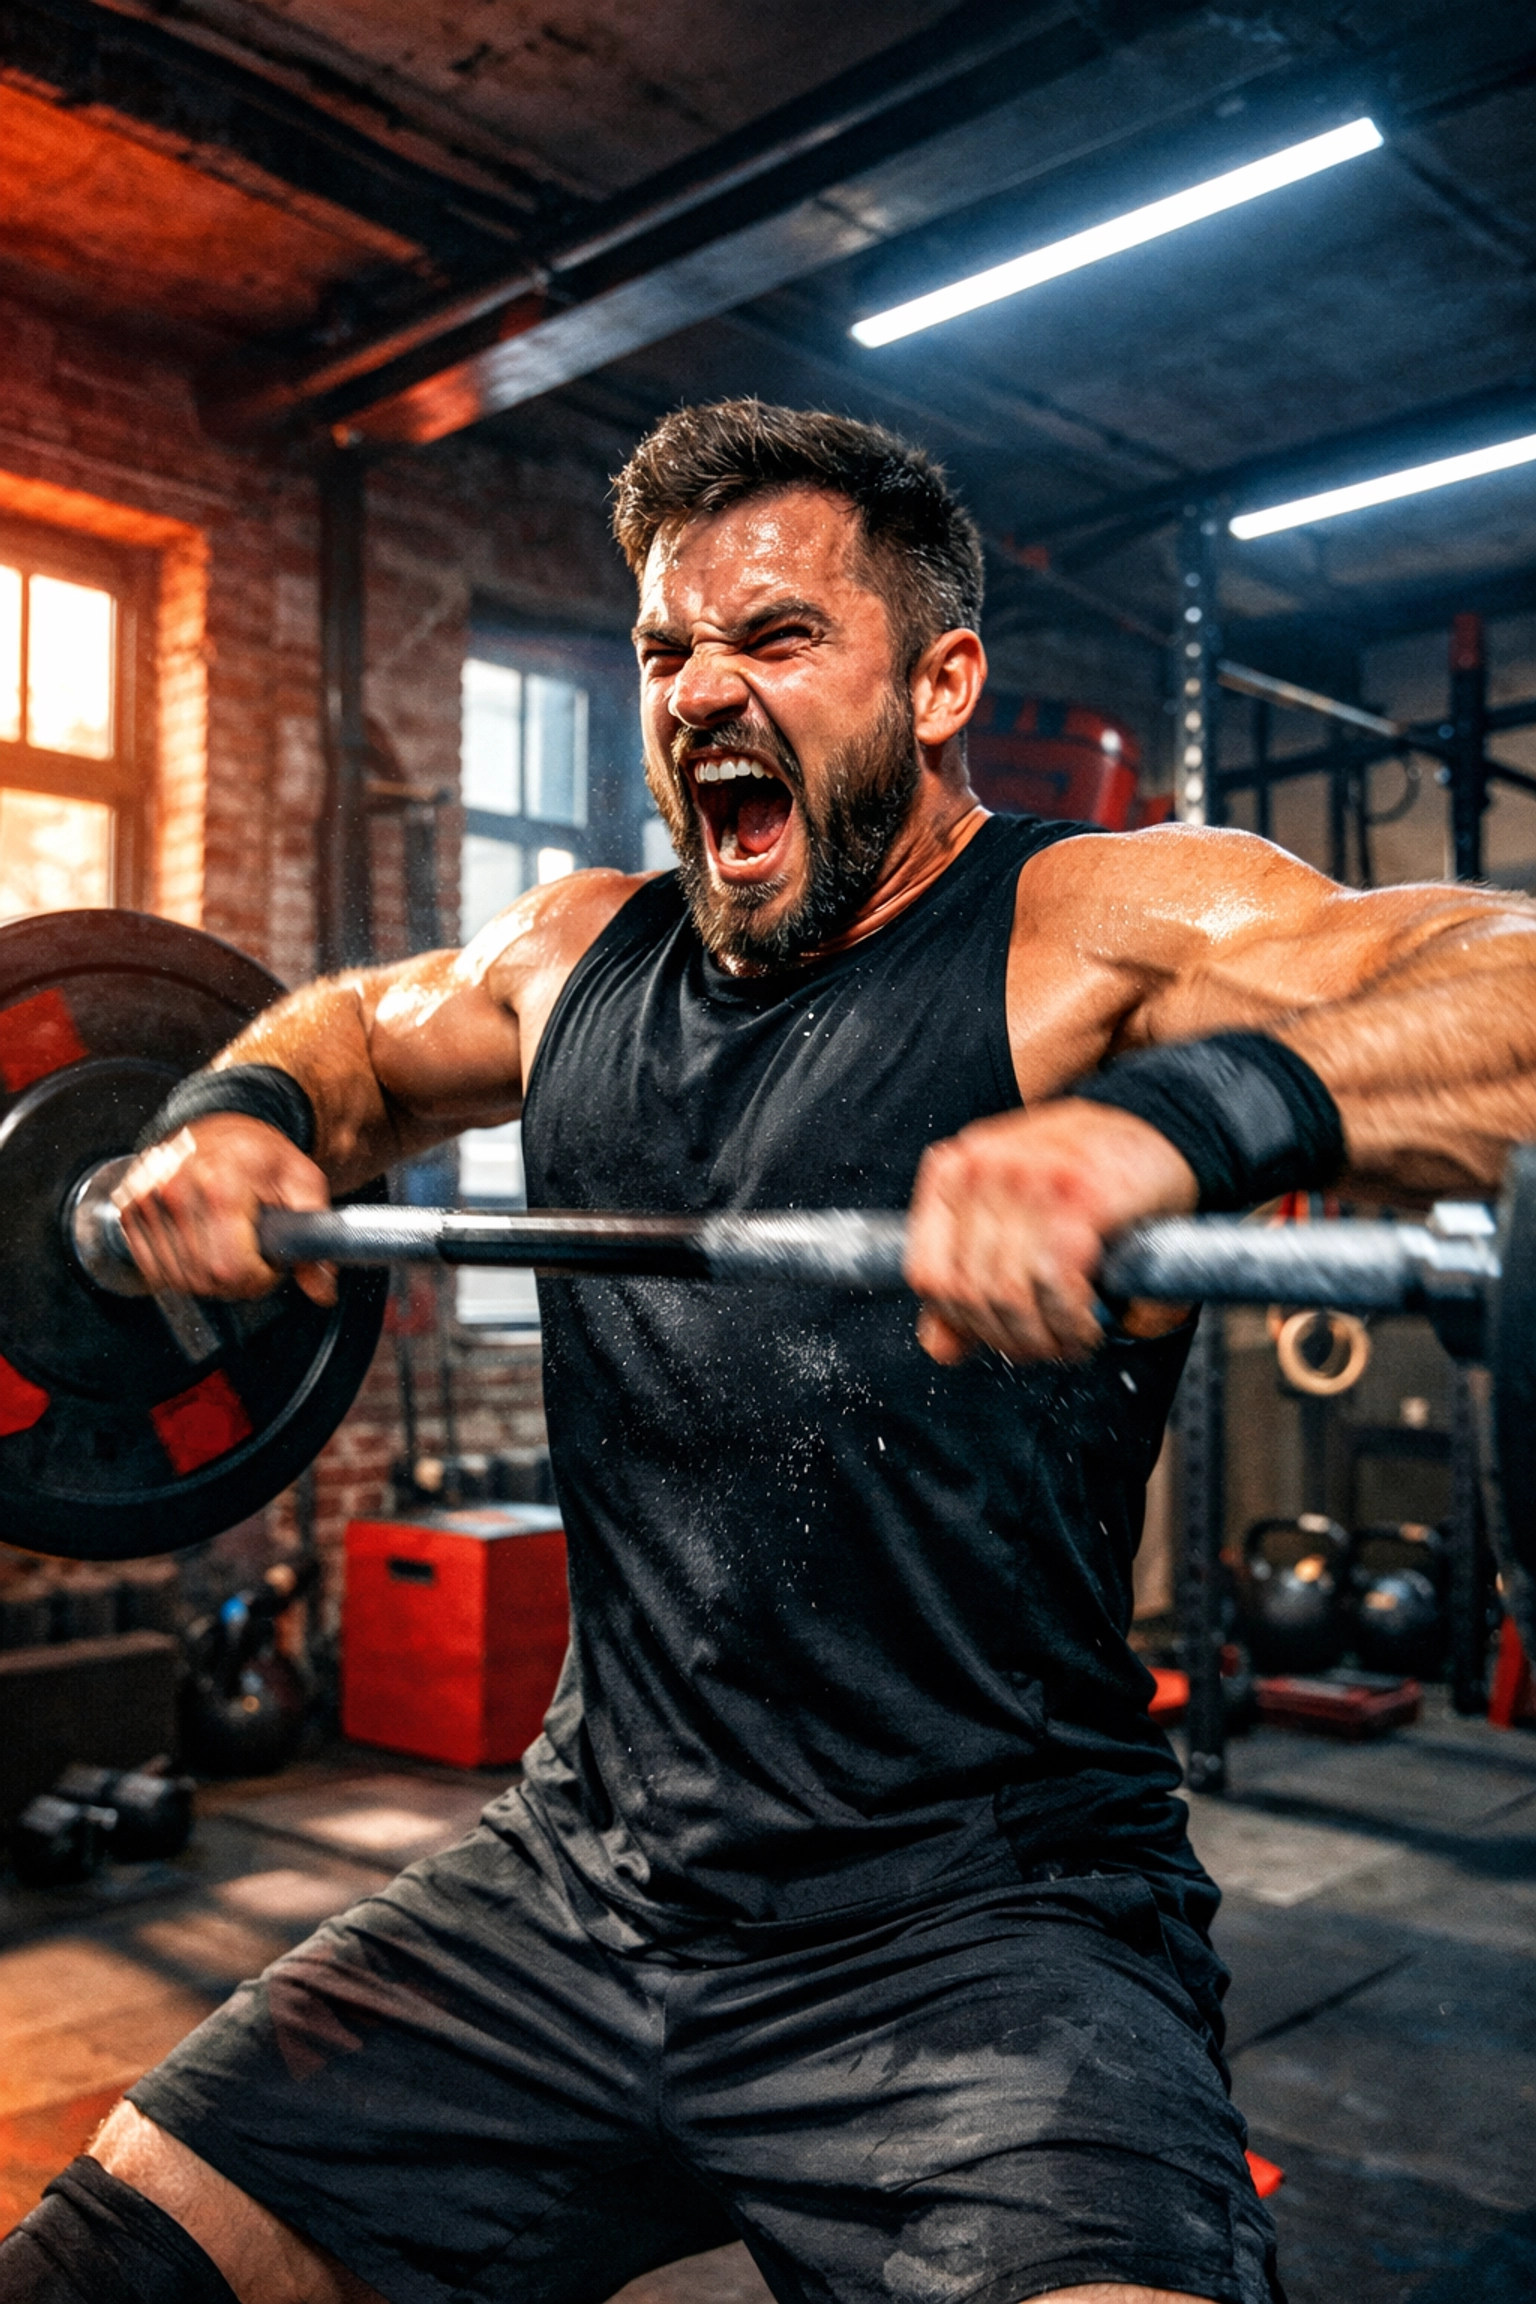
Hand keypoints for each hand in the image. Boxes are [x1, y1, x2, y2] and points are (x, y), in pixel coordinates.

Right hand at [112, 1114, 336, 1305]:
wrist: (221, 1121)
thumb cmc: (262, 1153)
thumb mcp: (303, 1184)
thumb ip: (315, 1237)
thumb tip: (323, 1290)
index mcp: (220, 1185)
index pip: (230, 1269)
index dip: (258, 1279)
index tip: (269, 1265)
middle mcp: (174, 1191)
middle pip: (204, 1279)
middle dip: (237, 1280)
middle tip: (252, 1254)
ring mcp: (145, 1200)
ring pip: (178, 1280)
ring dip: (207, 1277)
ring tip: (227, 1245)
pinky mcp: (128, 1209)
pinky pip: (153, 1269)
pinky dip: (179, 1270)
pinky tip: (200, 1247)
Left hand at [905, 1099, 1197, 1363]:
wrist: (1166, 1126)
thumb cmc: (1086, 1177)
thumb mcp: (1013, 1218)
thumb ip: (969, 1280)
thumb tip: (939, 1348)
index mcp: (953, 1171)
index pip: (927, 1275)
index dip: (963, 1323)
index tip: (1001, 1334)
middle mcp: (981, 1167)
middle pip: (970, 1293)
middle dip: (1012, 1338)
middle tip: (1050, 1346)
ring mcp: (1027, 1176)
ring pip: (1009, 1295)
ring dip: (1046, 1338)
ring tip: (1074, 1339)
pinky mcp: (1079, 1194)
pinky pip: (1055, 1283)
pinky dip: (1072, 1321)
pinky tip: (1090, 1323)